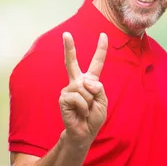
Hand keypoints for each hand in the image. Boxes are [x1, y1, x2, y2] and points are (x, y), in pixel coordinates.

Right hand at [59, 32, 107, 146]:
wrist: (84, 132)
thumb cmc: (94, 116)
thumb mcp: (103, 101)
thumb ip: (98, 89)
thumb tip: (86, 81)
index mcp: (90, 80)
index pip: (96, 62)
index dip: (101, 49)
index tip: (103, 35)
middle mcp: (78, 82)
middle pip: (72, 62)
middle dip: (69, 48)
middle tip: (66, 33)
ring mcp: (69, 89)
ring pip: (84, 88)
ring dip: (89, 101)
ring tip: (86, 109)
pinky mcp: (63, 98)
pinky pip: (78, 97)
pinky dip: (83, 107)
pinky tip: (80, 112)